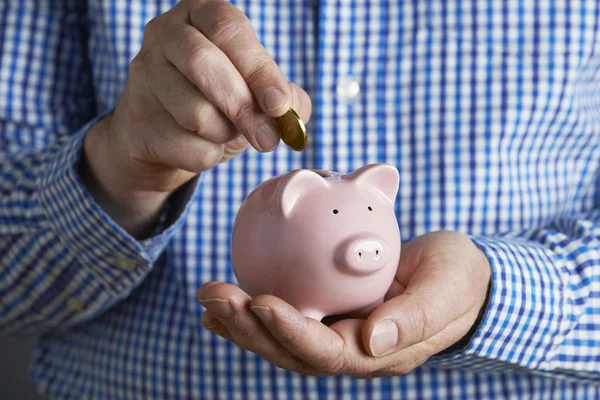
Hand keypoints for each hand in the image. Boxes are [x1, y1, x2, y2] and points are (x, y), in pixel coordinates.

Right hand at [81, 0, 310, 236]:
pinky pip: (183, 145)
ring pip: (194, 111)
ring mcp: (144, 75)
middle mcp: (165, 34)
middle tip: (267, 139)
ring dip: (223, 134)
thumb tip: (290, 113)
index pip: (228, 28)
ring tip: (225, 133)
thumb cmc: (218, 104)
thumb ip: (285, 99)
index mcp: (201, 14)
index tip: (279, 104)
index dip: (258, 68)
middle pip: (203, 64)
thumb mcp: (256, 92)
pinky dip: (205, 156)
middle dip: (243, 107)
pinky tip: (201, 147)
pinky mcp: (136, 120)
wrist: (164, 139)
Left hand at [196, 230, 490, 377]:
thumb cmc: (459, 279)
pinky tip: (226, 299)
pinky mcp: (331, 311)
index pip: (327, 352)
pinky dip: (254, 310)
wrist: (458, 273)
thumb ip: (416, 317)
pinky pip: (289, 314)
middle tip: (214, 297)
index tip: (261, 301)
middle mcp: (353, 349)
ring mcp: (339, 332)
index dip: (291, 332)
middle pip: (292, 351)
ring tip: (208, 299)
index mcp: (380, 352)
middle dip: (250, 329)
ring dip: (242, 321)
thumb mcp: (448, 290)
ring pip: (282, 337)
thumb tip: (372, 339)